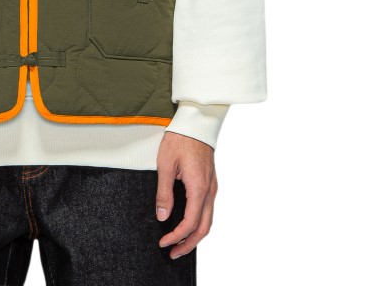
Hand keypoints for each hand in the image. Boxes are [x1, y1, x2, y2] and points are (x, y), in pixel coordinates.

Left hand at [155, 131, 217, 258]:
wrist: (196, 122)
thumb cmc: (180, 139)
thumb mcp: (165, 164)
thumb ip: (164, 192)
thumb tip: (162, 216)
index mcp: (198, 187)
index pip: (190, 222)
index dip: (177, 236)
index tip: (164, 243)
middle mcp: (209, 190)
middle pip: (204, 228)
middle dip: (189, 244)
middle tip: (173, 253)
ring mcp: (212, 186)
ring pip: (208, 220)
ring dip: (195, 235)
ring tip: (180, 243)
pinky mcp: (211, 182)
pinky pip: (208, 209)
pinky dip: (200, 223)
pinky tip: (188, 224)